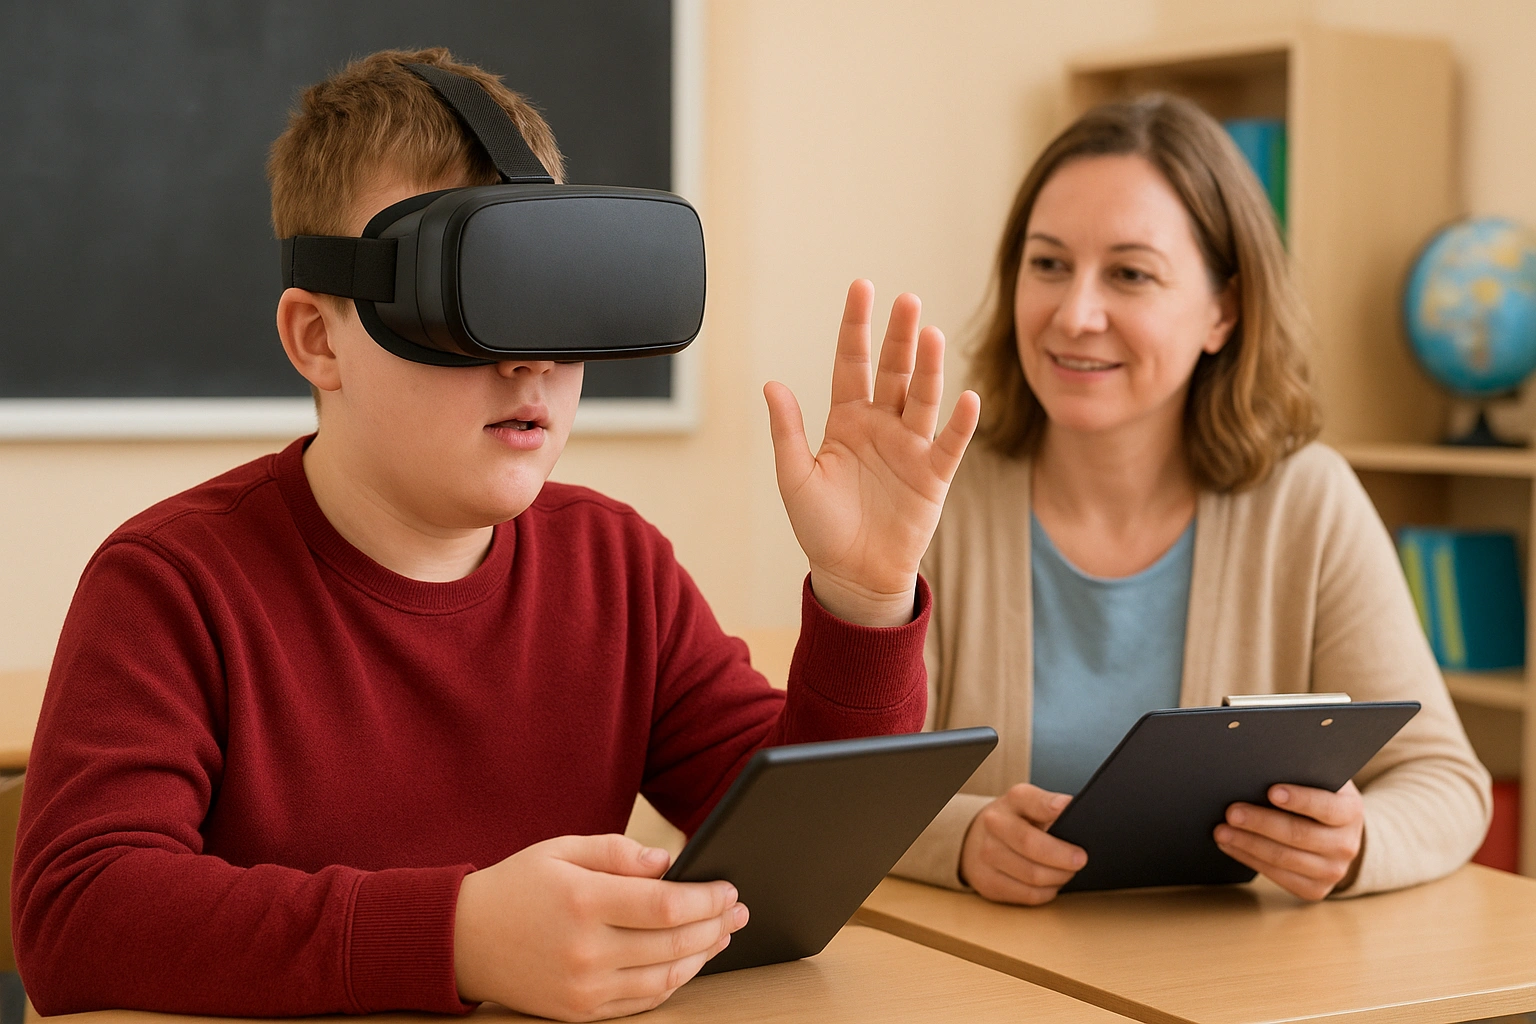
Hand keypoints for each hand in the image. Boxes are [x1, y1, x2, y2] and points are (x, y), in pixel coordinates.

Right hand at [453, 834, 747, 1019]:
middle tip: (739, 911)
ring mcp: (583, 986)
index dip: (707, 899)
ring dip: (701, 956)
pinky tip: (687, 962)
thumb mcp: (562, 849)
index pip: (665, 905)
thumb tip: (668, 862)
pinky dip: (672, 981)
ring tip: (721, 935)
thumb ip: (617, 852)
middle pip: (672, 943)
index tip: (729, 889)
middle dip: (715, 926)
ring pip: (663, 977)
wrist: (463, 940)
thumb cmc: (517, 886)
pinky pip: (642, 1001)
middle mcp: (585, 949)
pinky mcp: (579, 1011)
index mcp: (582, 900)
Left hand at [765, 280, 980, 626]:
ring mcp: (910, 446)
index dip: (856, 327)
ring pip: (922, 397)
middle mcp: (881, 425)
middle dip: (898, 335)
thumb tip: (771, 384)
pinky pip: (950, 442)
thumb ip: (787, 431)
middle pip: (892, 370)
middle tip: (906, 300)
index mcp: (845, 420)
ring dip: (927, 366)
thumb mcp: (795, 477)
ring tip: (929, 333)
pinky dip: (961, 421)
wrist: (854, 574)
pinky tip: (967, 396)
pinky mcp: (934, 475)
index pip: (851, 363)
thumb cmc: (821, 528)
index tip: (863, 288)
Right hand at [959, 783, 1086, 905]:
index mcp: (1013, 800)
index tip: (1067, 808)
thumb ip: (1054, 811)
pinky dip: (1047, 892)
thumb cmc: (1019, 822)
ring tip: (1068, 873)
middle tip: (1081, 860)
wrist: (978, 839)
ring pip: (1032, 875)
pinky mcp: (987, 882)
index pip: (1031, 800)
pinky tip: (1052, 884)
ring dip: (1058, 877)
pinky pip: (1027, 894)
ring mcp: (986, 854)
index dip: (1048, 805)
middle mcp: (995, 824)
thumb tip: (1085, 825)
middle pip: (1030, 844)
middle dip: (1062, 856)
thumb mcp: (1034, 807)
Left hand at [1215, 781, 1365, 900]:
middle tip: (1231, 812)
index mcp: (1350, 811)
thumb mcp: (1318, 779)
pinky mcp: (1315, 889)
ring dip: (1248, 844)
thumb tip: (1259, 767)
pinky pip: (1278, 877)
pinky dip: (1250, 859)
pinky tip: (1231, 846)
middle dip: (1261, 822)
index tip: (1271, 791)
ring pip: (1284, 858)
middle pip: (1299, 834)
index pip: (1326, 806)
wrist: (1335, 831)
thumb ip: (1299, 773)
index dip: (1299, 800)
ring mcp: (1333, 871)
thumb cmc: (1316, 794)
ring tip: (1221, 831)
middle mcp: (1346, 844)